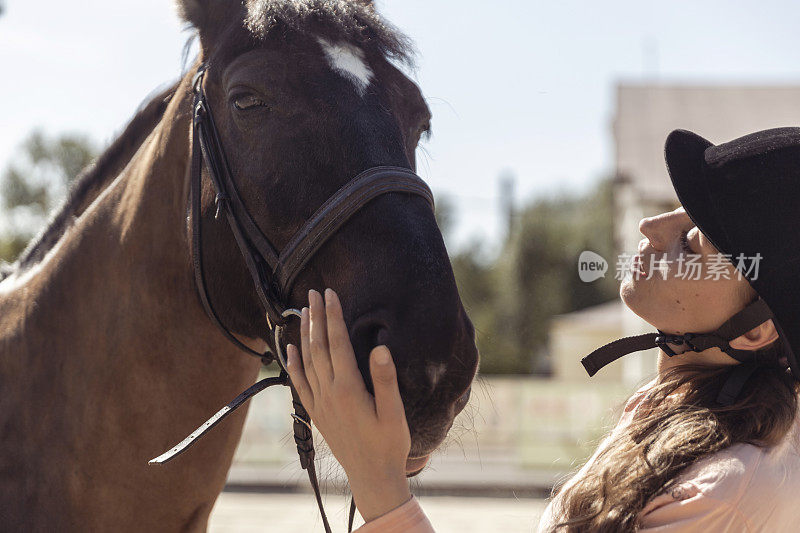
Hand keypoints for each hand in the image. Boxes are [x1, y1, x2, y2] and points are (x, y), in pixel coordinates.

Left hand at [285, 288, 411, 521]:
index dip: (334, 316)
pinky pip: (300, 383)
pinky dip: (293, 363)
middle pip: (319, 346)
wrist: (371, 477)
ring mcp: (320, 403)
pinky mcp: (316, 413)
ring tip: (305, 311)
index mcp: (349, 388)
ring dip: (306, 333)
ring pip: (307, 360)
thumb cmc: (389, 445)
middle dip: (317, 317)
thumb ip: (385, 380)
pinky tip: (290, 348)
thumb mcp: (395, 413)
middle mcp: (329, 392)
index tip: (331, 293)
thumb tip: (379, 348)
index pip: (338, 343)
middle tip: (313, 292)